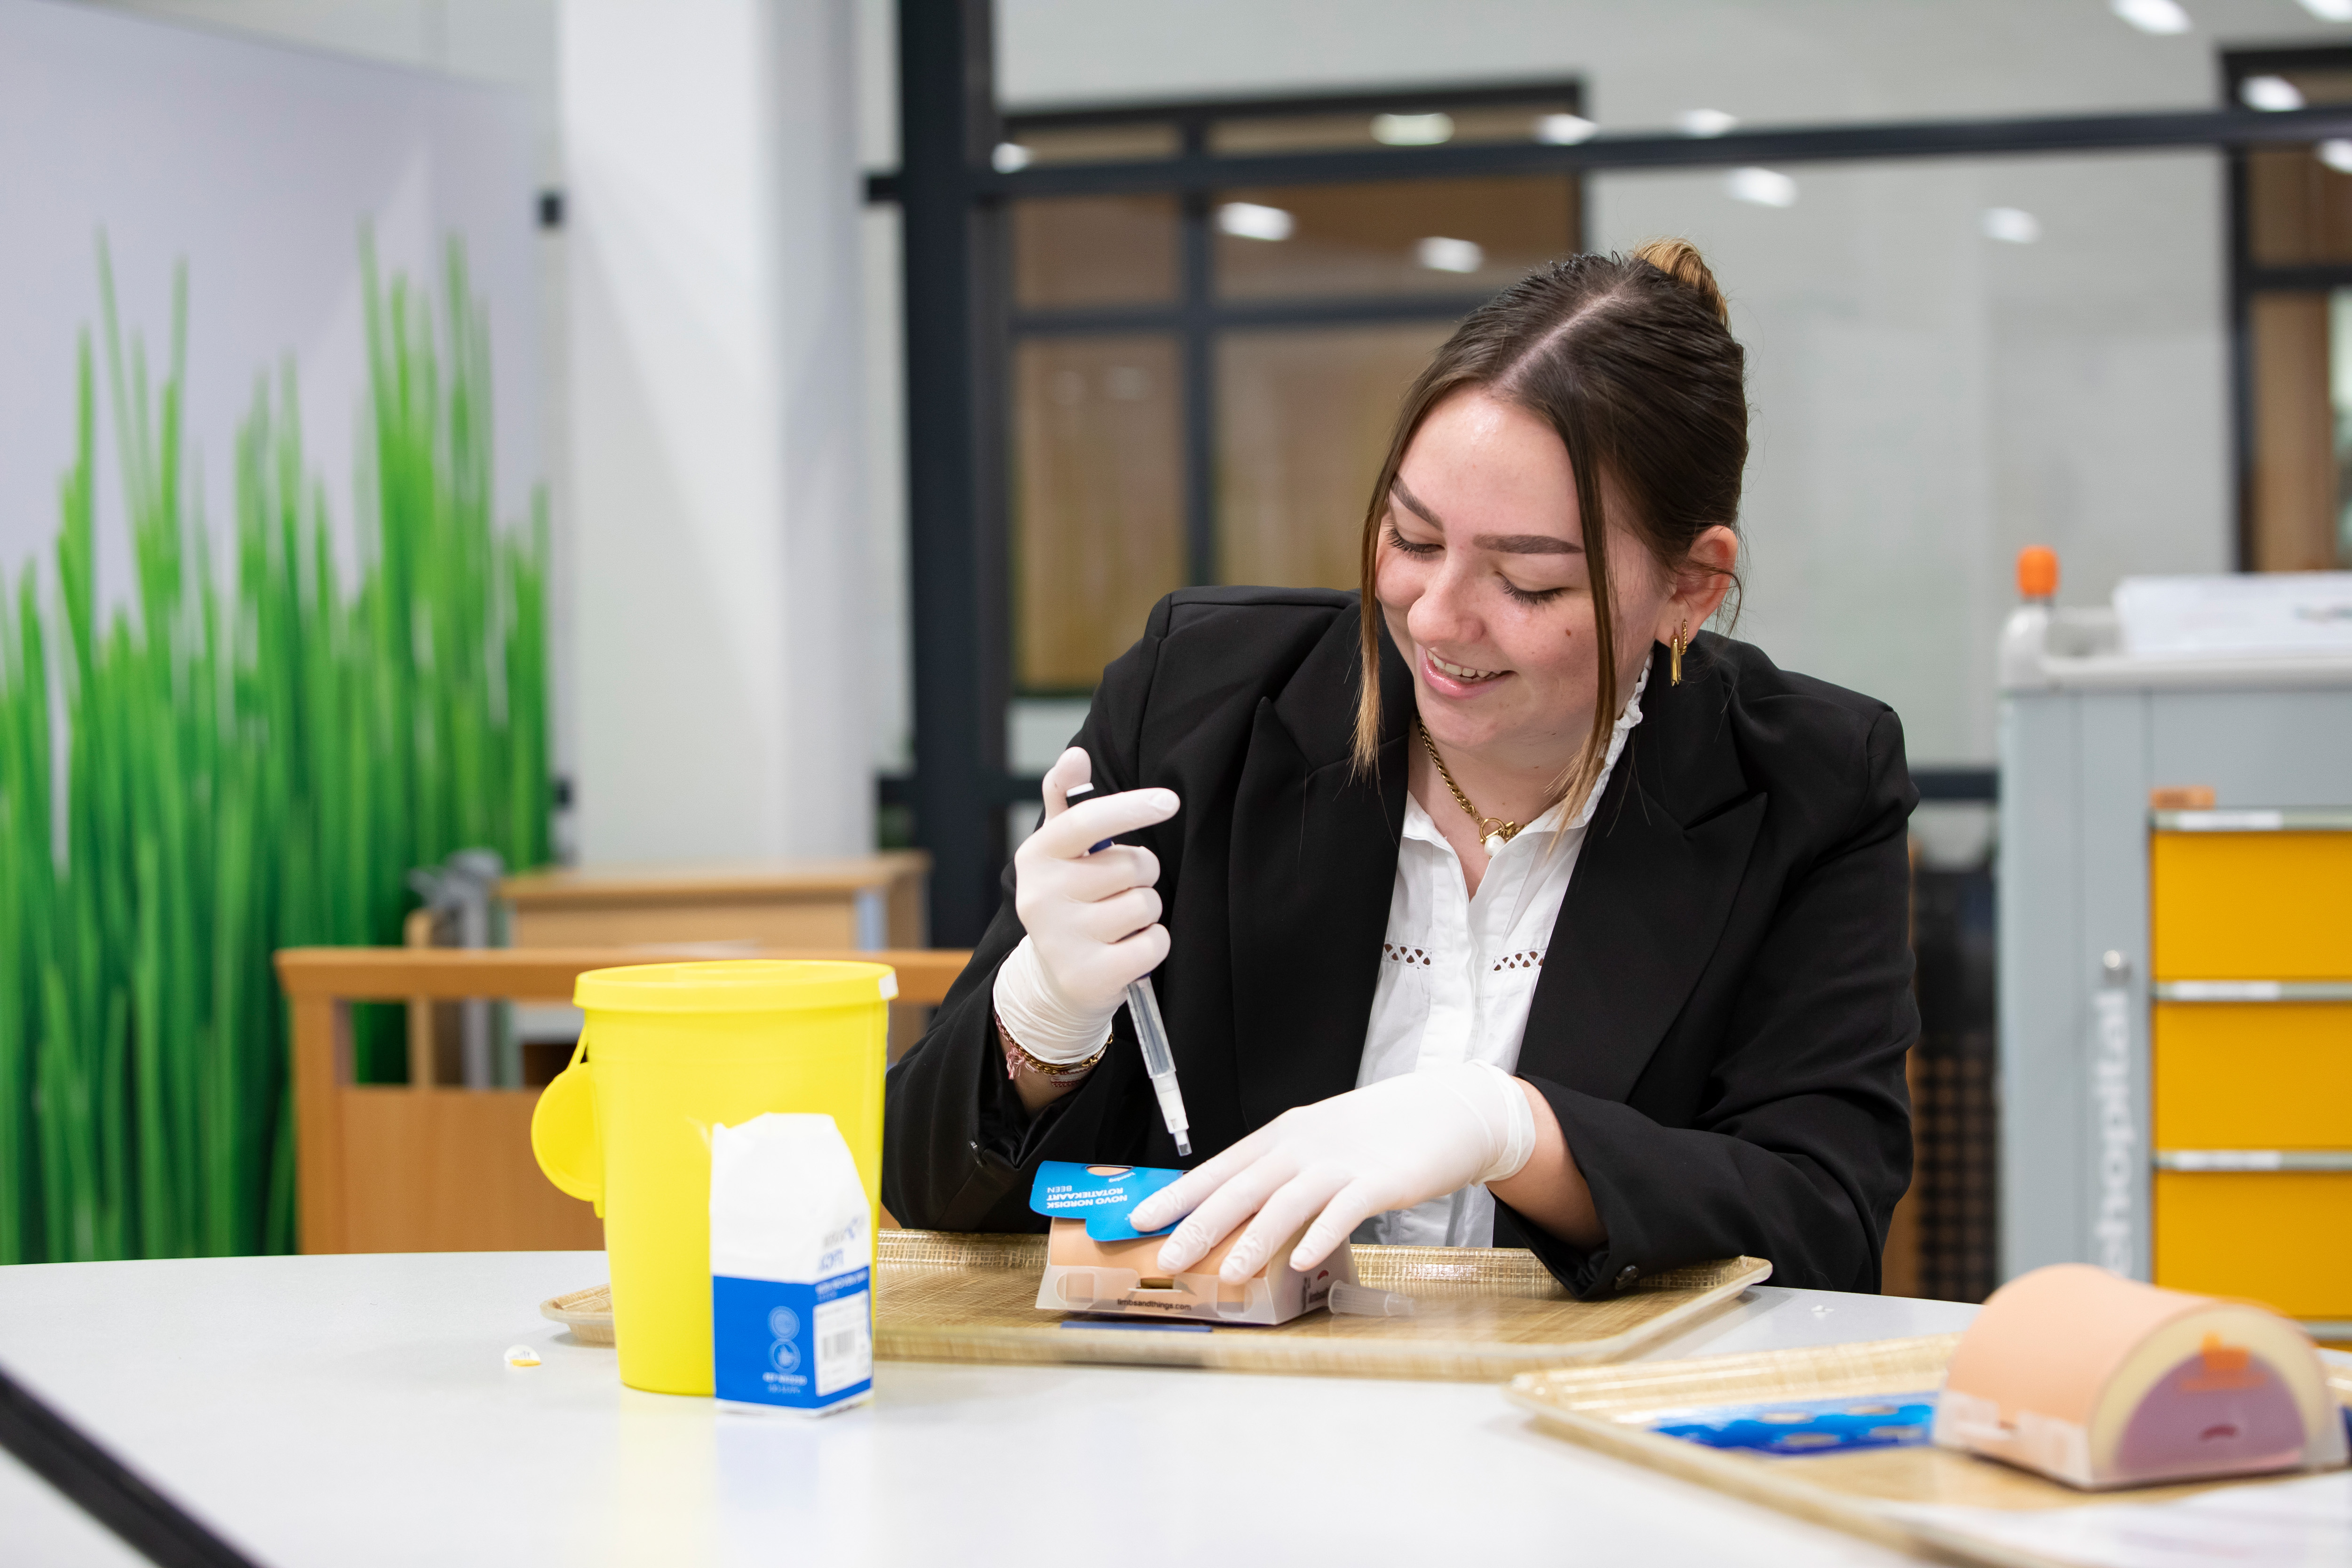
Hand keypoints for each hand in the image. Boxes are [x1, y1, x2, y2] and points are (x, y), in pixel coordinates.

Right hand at [991, 748, 1179, 1060]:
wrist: (1054, 983)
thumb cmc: (1069, 902)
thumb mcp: (1060, 852)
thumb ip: (1068, 802)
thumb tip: (1076, 754)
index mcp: (1037, 856)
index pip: (1086, 822)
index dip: (1131, 807)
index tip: (1169, 801)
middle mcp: (1041, 896)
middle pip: (1131, 865)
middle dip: (1141, 875)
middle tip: (1119, 890)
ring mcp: (1062, 940)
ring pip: (1146, 904)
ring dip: (1146, 912)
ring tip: (1118, 923)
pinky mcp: (1088, 977)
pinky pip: (1153, 943)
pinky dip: (1152, 946)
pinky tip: (1127, 950)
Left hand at [1127, 1062, 1534, 1282]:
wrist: (1445, 1111)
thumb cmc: (1375, 1133)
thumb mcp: (1317, 1142)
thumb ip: (1279, 1172)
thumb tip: (1235, 1212)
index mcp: (1282, 1137)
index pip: (1220, 1168)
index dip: (1179, 1194)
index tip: (1140, 1218)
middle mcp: (1303, 1147)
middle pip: (1242, 1186)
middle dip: (1200, 1224)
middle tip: (1167, 1258)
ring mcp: (1342, 1162)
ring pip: (1288, 1201)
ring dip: (1256, 1238)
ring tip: (1230, 1271)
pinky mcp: (1381, 1180)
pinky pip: (1345, 1209)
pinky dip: (1323, 1234)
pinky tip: (1304, 1259)